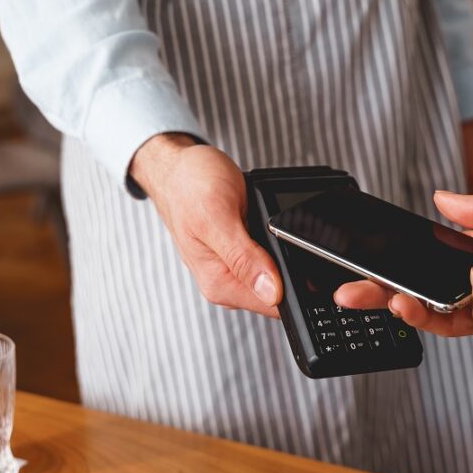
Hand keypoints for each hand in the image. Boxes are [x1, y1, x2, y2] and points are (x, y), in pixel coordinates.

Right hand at [130, 134, 281, 316]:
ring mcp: (231, 269)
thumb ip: (244, 257)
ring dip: (281, 252)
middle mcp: (224, 282)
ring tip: (263, 223)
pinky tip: (261, 225)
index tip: (296, 259)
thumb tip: (271, 292)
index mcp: (219, 283)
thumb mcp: (218, 216)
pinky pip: (268, 259)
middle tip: (276, 231)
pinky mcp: (237, 256)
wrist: (175, 168)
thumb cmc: (188, 185)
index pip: (273, 304)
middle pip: (278, 292)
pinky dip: (273, 243)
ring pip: (276, 274)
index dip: (297, 286)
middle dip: (292, 268)